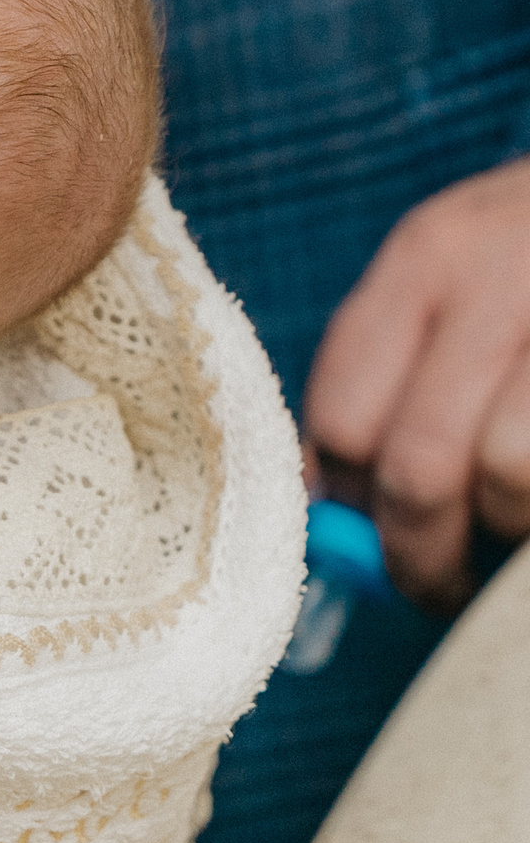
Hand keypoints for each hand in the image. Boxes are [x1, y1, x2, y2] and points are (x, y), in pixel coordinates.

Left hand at [304, 156, 529, 612]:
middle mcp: (503, 278)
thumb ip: (389, 364)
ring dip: (506, 529)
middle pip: (420, 464)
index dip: (347, 500)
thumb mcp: (458, 265)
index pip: (344, 415)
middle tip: (435, 585)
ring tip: (509, 533)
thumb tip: (332, 500)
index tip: (363, 540)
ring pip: (511, 475)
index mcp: (430, 257)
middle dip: (421, 551)